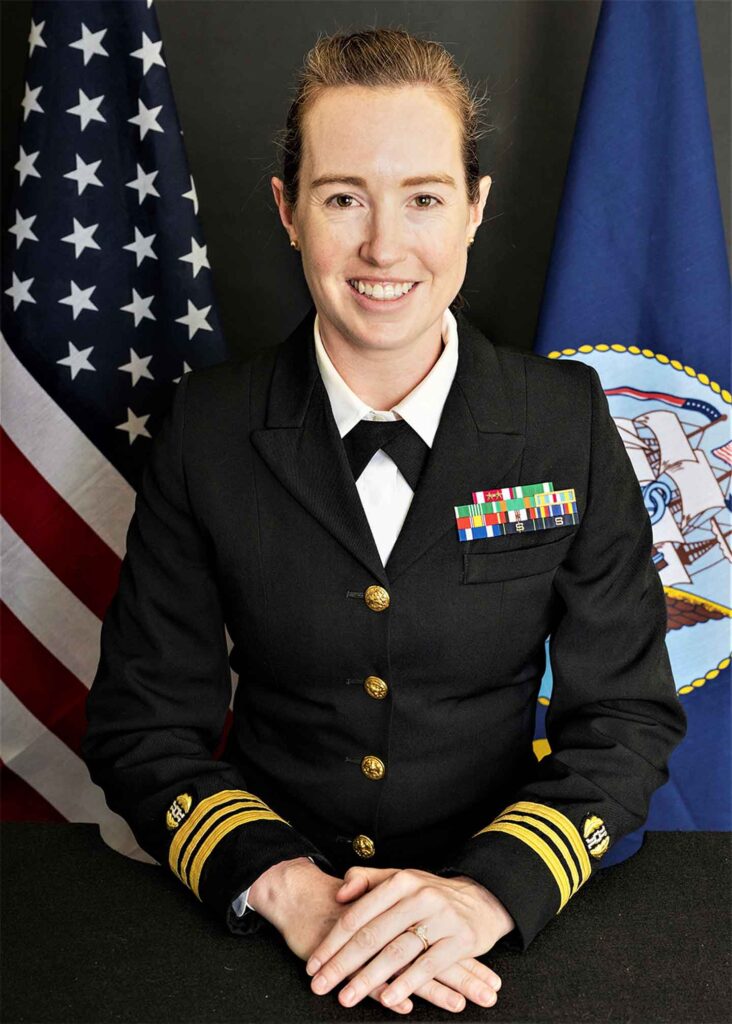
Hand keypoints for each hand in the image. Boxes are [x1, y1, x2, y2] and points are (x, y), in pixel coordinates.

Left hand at [304, 865, 513, 1010]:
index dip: (332, 941)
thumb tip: (340, 893)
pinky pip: (429, 965)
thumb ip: (366, 880)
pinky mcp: (460, 940)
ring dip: (368, 978)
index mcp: (400, 881)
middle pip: (372, 935)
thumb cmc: (431, 894)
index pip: (358, 914)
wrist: (482, 900)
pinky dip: (407, 983)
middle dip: (342, 964)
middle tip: (321, 985)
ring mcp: (441, 918)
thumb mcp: (400, 878)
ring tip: (347, 996)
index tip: (314, 963)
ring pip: (397, 952)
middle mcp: (419, 896)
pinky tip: (388, 998)